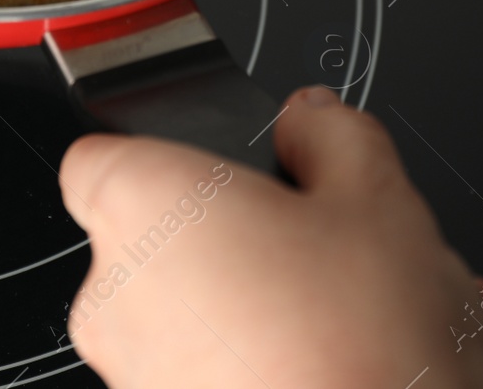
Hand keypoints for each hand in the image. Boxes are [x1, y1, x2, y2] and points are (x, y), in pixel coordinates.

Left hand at [57, 85, 482, 388]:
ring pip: (195, 315)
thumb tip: (310, 119)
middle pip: (166, 239)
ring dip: (264, 308)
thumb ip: (332, 133)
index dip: (169, 153)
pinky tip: (343, 363)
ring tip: (358, 321)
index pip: (104, 156)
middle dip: (244, 239)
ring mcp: (134, 375)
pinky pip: (209, 374)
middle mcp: (115, 294)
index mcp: (144, 207)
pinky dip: (264, 363)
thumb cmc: (361, 344)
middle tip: (325, 250)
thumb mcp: (378, 196)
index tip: (228, 166)